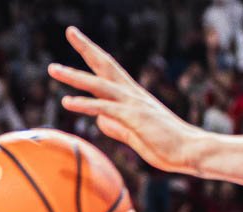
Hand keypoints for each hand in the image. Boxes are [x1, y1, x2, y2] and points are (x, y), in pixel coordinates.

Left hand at [47, 27, 206, 175]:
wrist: (190, 151)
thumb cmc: (164, 145)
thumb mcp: (134, 134)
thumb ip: (116, 126)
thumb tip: (99, 120)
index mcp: (132, 95)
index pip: (109, 69)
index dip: (93, 54)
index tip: (80, 38)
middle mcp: (132, 93)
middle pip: (105, 64)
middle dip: (86, 47)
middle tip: (70, 31)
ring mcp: (132, 104)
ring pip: (99, 85)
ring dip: (74, 76)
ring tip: (53, 69)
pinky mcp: (133, 117)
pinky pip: (105, 108)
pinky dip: (85, 104)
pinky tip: (67, 101)